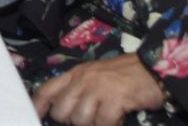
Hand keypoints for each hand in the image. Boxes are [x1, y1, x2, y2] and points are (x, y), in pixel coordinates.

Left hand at [33, 55, 165, 125]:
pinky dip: (110, 125)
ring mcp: (97, 88)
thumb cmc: (123, 76)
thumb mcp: (94, 77)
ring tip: (106, 117)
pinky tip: (118, 118)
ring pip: (79, 120)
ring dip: (93, 124)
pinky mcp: (114, 99)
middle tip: (90, 118)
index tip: (35, 117)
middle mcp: (82, 80)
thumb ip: (78, 91)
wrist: (152, 68)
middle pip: (61, 111)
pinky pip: (102, 123)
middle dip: (72, 121)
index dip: (39, 106)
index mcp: (75, 74)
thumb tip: (63, 113)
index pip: (47, 90)